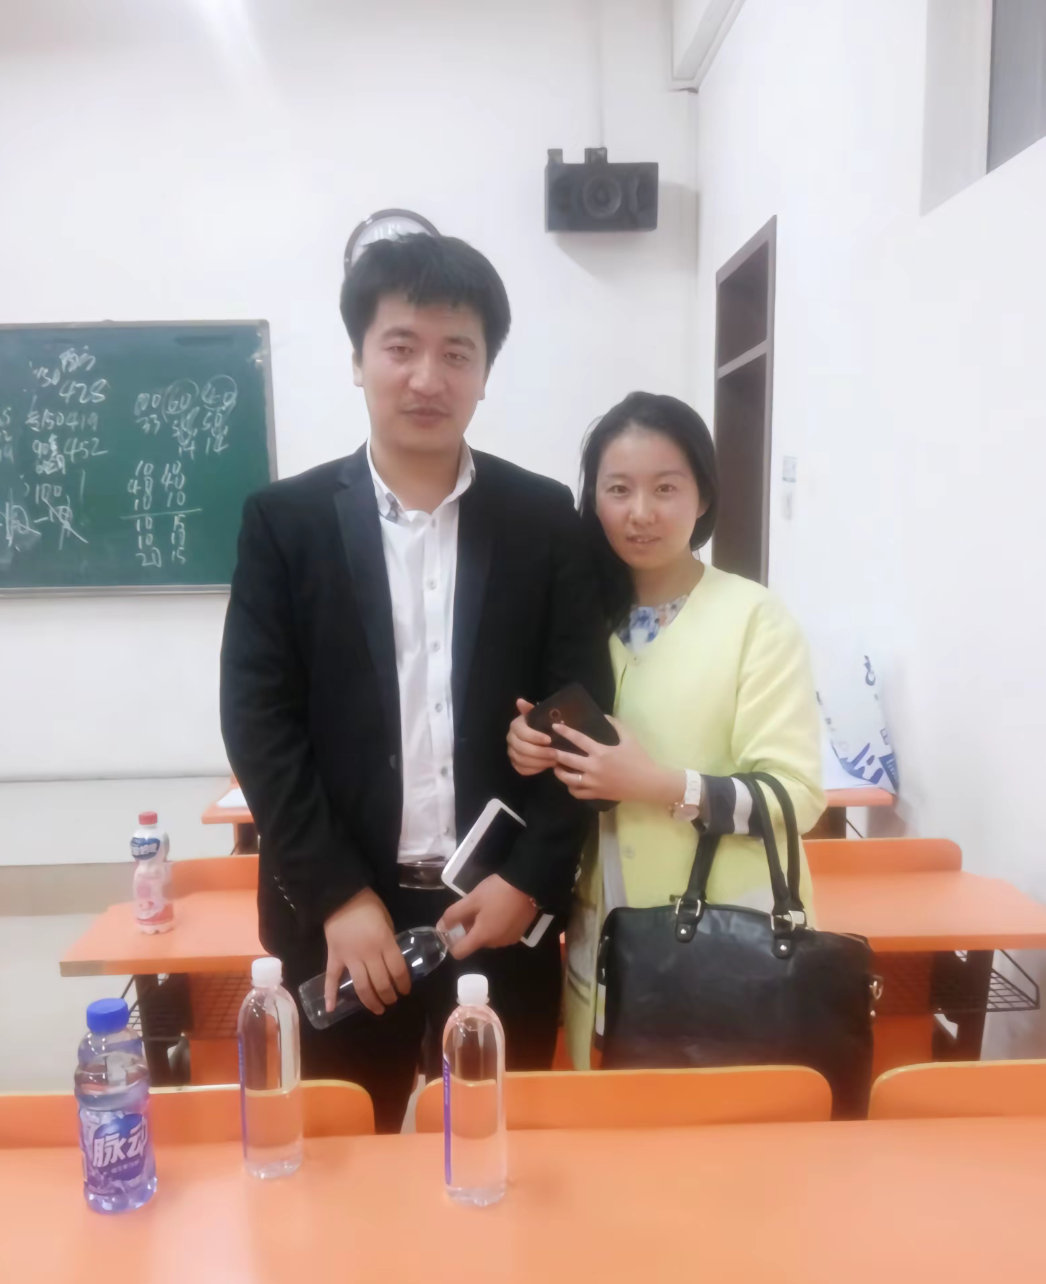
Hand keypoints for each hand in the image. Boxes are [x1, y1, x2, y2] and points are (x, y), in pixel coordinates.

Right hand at [323, 888, 409, 1016]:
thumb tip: (391, 960)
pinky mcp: (334, 957)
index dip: (403, 983)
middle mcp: (368, 953)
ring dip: (370, 1001)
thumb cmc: (368, 906)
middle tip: (392, 1001)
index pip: (398, 970)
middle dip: (389, 996)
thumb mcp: (387, 921)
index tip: (405, 990)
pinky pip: (331, 978)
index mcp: (384, 942)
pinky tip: (332, 1009)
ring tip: (378, 1009)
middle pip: (381, 982)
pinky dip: (330, 994)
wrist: (341, 896)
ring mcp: (349, 957)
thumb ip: (389, 942)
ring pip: (361, 986)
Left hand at [437, 874, 537, 958]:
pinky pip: (501, 934)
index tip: (451, 928)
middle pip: (475, 943)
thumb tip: (440, 928)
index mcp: (482, 937)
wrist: (529, 884)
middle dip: (469, 929)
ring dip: (483, 927)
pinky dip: (496, 926)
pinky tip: (500, 909)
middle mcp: (496, 944)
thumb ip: (453, 915)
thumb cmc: (496, 892)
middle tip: (472, 908)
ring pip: (488, 938)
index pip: (459, 953)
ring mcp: (509, 939)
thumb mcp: (472, 900)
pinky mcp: (519, 933)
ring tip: (487, 906)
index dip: (451, 942)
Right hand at [507, 698, 557, 775]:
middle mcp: (510, 739)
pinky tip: (546, 766)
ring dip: (539, 762)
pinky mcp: (515, 763)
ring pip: (522, 760)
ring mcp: (512, 752)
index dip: (535, 737)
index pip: (522, 732)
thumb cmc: (542, 725)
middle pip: (521, 748)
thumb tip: (520, 701)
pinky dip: (535, 769)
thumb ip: (531, 710)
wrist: (542, 737)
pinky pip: (522, 769)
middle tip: (555, 754)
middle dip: (540, 752)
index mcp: (515, 726)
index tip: (549, 740)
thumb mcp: (539, 715)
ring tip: (554, 761)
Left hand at [552, 717, 684, 806]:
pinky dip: (571, 787)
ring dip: (559, 772)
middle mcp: (594, 767)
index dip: (565, 732)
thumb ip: (616, 725)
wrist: (648, 783)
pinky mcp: (596, 794)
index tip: (555, 726)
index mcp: (601, 752)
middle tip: (548, 749)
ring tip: (556, 767)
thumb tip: (605, 715)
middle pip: (567, 760)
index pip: (578, 739)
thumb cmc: (640, 759)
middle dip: (555, 754)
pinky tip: (571, 782)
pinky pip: (577, 792)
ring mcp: (594, 783)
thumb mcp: (630, 739)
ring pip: (568, 779)